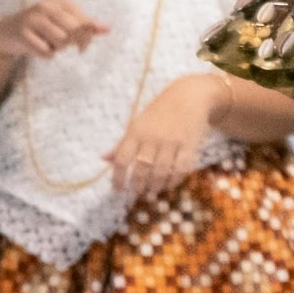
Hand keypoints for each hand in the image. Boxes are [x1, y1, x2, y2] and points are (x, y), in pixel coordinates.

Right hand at [0, 0, 106, 60]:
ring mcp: (33, 18)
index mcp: (59, 0)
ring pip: (61, 42)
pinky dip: (46, 55)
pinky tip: (38, 49)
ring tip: (48, 44)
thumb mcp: (62, 21)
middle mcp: (46, 5)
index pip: (84, 21)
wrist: (5, 31)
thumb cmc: (39, 27)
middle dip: (73, 44)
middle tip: (64, 47)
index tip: (82, 46)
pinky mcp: (23, 34)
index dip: (87, 37)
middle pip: (74, 32)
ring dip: (57, 49)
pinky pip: (46, 52)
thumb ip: (84, 24)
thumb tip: (106, 29)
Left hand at [105, 72, 222, 197]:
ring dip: (156, 186)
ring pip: (162, 172)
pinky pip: (181, 168)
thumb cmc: (159, 112)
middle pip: (142, 169)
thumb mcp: (137, 124)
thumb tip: (103, 159)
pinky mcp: (190, 145)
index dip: (118, 178)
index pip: (122, 160)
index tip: (117, 190)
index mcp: (135, 133)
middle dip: (138, 186)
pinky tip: (169, 185)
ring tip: (152, 193)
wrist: (190, 96)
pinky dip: (174, 180)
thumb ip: (122, 144)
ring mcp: (172, 142)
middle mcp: (152, 138)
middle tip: (137, 195)